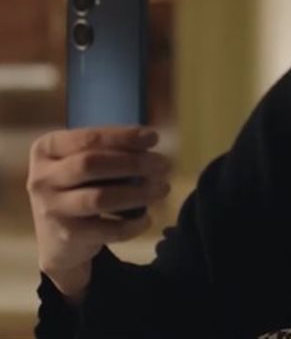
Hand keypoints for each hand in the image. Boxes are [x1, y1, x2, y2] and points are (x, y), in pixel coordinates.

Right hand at [27, 127, 170, 302]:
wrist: (56, 240)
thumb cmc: (77, 187)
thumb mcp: (80, 162)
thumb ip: (107, 148)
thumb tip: (149, 139)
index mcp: (46, 150)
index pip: (87, 138)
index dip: (123, 136)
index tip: (154, 137)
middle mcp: (42, 178)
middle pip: (91, 164)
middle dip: (133, 162)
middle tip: (163, 164)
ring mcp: (51, 209)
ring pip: (100, 198)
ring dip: (138, 192)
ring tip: (163, 188)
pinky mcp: (67, 236)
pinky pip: (108, 229)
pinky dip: (133, 224)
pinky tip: (148, 218)